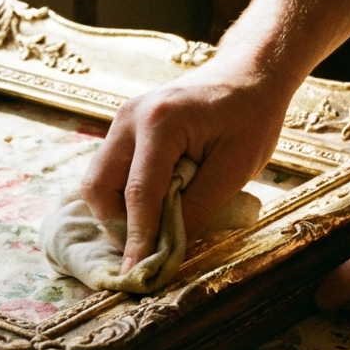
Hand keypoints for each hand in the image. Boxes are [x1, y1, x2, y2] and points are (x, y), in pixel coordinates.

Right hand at [80, 57, 292, 270]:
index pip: (138, 193)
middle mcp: (130, 118)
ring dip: (120, 210)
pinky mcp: (124, 128)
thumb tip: (167, 249)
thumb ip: (199, 208)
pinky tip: (157, 203)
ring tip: (159, 221)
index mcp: (160, 122)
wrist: (248, 75)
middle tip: (152, 245)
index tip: (137, 273)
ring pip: (98, 181)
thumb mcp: (236, 167)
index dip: (137, 238)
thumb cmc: (251, 116)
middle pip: (99, 187)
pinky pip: (110, 170)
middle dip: (119, 223)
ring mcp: (122, 120)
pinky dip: (125, 195)